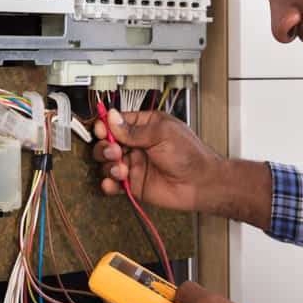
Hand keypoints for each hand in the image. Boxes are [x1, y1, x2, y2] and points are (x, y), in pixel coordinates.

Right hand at [93, 109, 225, 213]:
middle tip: (115, 151)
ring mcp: (135, 164)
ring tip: (122, 168)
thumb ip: (134, 129)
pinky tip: (113, 183)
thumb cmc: (190, 155)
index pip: (116, 122)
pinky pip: (114, 184)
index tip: (102, 130)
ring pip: (108, 163)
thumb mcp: (162, 134)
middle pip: (107, 142)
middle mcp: (137, 144)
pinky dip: (109, 184)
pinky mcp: (134, 183)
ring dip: (109, 165)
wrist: (200, 183)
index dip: (105, 125)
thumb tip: (112, 118)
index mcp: (145, 126)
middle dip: (105, 147)